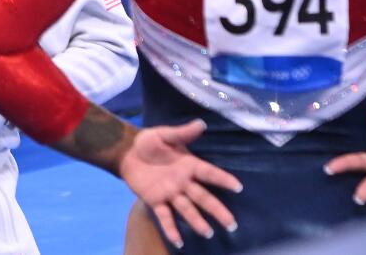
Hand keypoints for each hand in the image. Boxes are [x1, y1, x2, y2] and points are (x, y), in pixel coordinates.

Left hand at [117, 120, 242, 247]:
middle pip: (203, 197)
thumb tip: (201, 124)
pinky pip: (165, 216)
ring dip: (197, 221)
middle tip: (232, 224)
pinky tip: (178, 242)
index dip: (223, 180)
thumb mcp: (164, 134)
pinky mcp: (155, 201)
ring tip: (208, 233)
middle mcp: (183, 182)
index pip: (209, 173)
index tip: (238, 187)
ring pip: (187, 209)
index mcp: (188, 165)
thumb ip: (182, 133)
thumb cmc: (148, 143)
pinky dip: (171, 229)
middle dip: (217, 210)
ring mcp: (170, 193)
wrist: (127, 153)